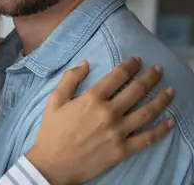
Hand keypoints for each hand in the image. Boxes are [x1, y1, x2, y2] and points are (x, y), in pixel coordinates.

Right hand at [25, 56, 173, 184]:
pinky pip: (148, 138)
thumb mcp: (54, 100)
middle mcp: (108, 112)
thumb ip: (69, 79)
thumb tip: (85, 63)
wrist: (53, 163)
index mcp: (92, 98)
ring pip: (147, 111)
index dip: (130, 65)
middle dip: (150, 77)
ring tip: (170, 90)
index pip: (118, 76)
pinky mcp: (123, 149)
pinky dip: (161, 129)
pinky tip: (170, 121)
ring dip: (162, 99)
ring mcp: (118, 132)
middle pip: (136, 90)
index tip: (137, 60)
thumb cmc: (52, 130)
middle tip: (159, 70)